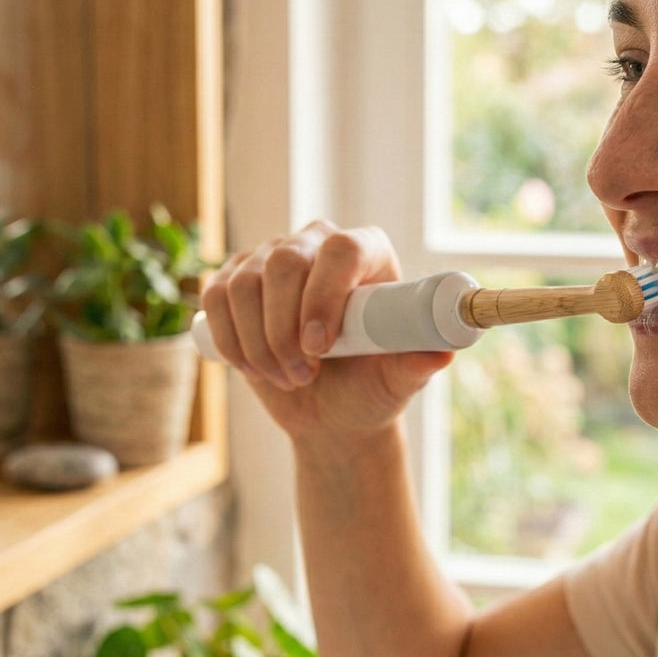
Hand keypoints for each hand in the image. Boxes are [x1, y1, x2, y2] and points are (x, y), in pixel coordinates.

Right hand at [200, 221, 453, 442]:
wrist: (331, 413)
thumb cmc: (371, 388)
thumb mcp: (397, 381)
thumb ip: (417, 365)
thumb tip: (442, 354)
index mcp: (367, 252)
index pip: (341, 249)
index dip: (324, 294)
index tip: (319, 346)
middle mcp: (317, 243)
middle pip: (285, 261)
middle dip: (285, 328)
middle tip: (304, 375)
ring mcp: (271, 258)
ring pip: (245, 283)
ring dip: (260, 343)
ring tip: (288, 379)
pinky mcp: (234, 281)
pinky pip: (215, 297)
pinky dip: (230, 339)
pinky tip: (253, 368)